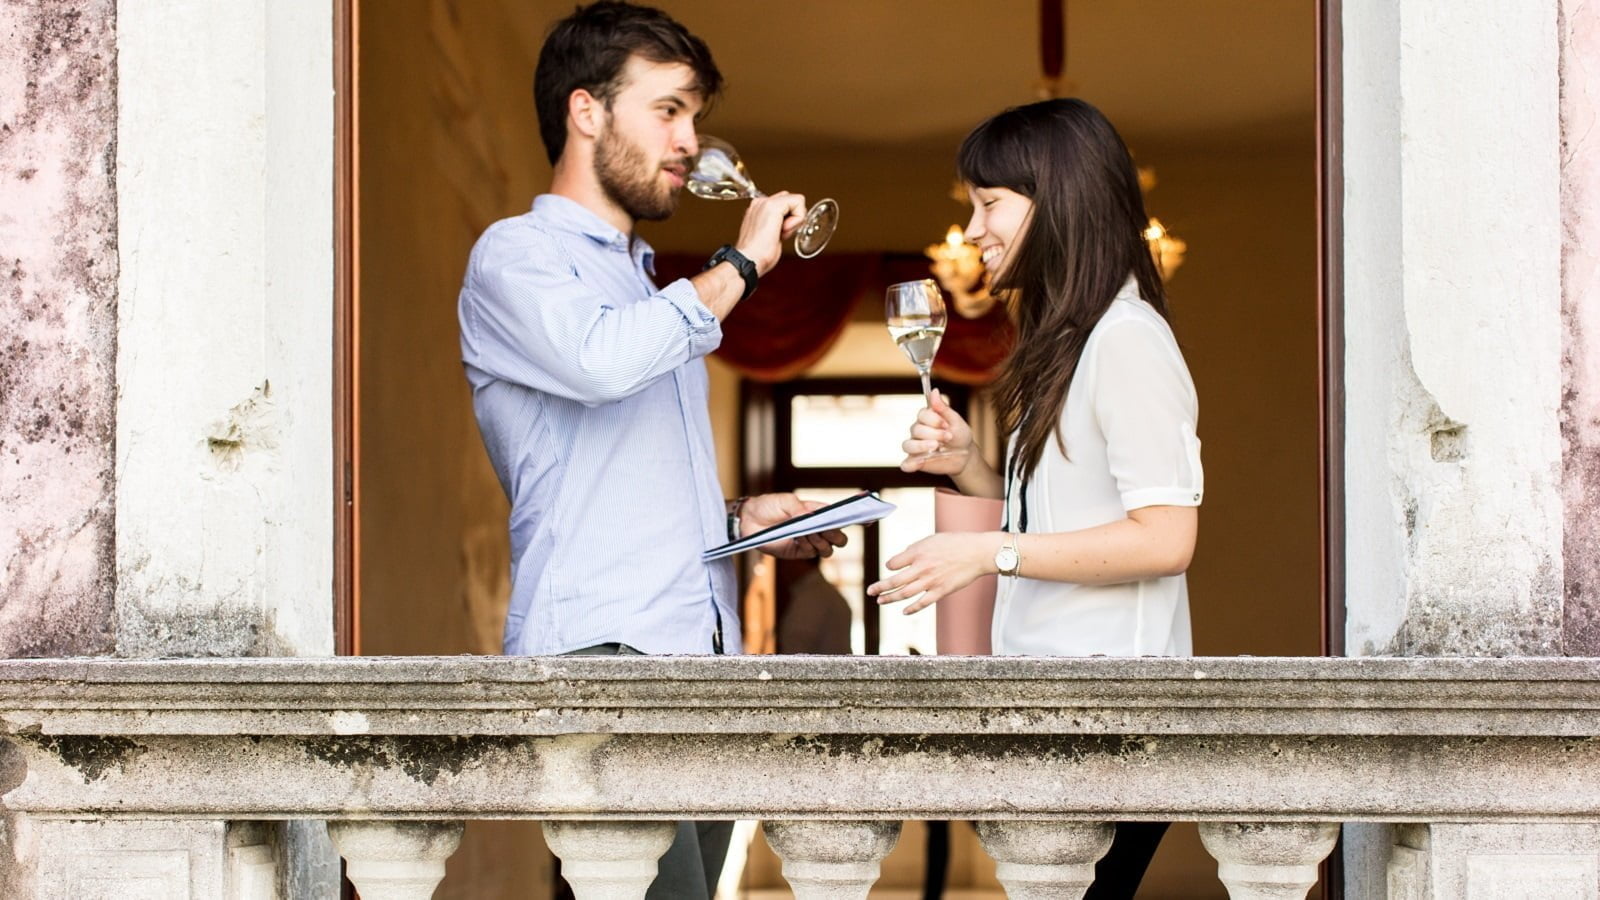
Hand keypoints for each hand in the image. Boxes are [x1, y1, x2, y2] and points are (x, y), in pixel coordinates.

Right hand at [734, 192, 807, 275]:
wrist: (749, 260)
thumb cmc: (757, 256)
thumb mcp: (770, 236)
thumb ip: (776, 226)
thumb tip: (786, 225)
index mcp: (757, 210)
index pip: (783, 204)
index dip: (789, 219)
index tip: (779, 234)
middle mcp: (760, 203)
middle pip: (789, 199)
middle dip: (794, 216)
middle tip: (782, 233)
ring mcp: (765, 203)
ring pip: (795, 200)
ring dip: (796, 218)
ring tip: (781, 233)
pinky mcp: (773, 206)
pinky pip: (798, 201)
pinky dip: (798, 218)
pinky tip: (785, 230)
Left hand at [739, 492, 847, 558]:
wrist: (749, 520)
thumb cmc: (769, 506)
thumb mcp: (785, 501)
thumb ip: (800, 509)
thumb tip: (811, 518)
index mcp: (817, 512)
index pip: (839, 517)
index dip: (852, 518)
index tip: (865, 518)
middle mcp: (816, 528)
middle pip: (839, 537)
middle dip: (837, 534)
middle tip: (827, 529)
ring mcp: (808, 542)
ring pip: (828, 549)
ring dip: (822, 541)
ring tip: (809, 533)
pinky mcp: (798, 552)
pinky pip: (811, 553)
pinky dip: (809, 545)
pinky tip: (800, 537)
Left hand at [867, 531, 1003, 614]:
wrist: (977, 553)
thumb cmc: (956, 543)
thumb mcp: (932, 539)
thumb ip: (916, 548)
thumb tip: (903, 557)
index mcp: (918, 552)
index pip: (894, 563)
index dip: (890, 566)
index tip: (890, 568)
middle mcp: (921, 567)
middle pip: (895, 580)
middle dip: (880, 587)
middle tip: (870, 591)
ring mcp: (931, 581)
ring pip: (905, 593)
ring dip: (890, 598)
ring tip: (880, 601)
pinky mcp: (941, 591)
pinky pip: (922, 603)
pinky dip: (912, 608)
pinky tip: (904, 611)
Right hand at [900, 388, 974, 475]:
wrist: (965, 456)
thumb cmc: (960, 436)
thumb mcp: (955, 421)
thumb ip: (943, 408)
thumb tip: (934, 391)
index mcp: (926, 419)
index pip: (921, 415)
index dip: (933, 420)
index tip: (946, 425)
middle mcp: (918, 431)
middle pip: (915, 429)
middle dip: (933, 433)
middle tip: (948, 437)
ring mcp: (915, 447)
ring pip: (908, 445)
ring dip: (922, 446)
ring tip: (937, 447)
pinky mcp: (916, 462)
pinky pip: (906, 464)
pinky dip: (910, 464)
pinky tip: (920, 463)